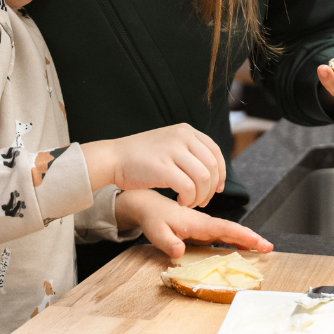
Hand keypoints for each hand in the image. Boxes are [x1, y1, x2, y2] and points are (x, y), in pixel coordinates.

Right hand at [82, 124, 226, 207]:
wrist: (113, 157)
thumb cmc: (140, 156)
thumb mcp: (169, 143)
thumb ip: (188, 151)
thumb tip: (211, 171)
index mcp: (186, 130)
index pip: (215, 152)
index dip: (221, 173)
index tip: (217, 188)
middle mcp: (183, 137)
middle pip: (212, 166)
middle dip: (211, 188)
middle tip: (202, 201)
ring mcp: (173, 151)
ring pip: (203, 178)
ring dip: (200, 196)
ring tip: (189, 203)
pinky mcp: (163, 167)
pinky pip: (188, 187)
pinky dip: (189, 199)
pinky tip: (180, 201)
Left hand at [114, 189, 273, 260]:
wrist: (149, 205)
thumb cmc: (154, 219)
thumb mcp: (156, 232)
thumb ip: (168, 242)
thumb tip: (180, 253)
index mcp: (198, 223)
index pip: (224, 229)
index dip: (242, 236)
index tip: (259, 242)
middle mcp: (205, 224)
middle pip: (232, 230)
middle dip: (251, 238)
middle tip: (269, 247)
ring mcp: (205, 227)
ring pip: (229, 232)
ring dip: (246, 239)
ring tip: (263, 248)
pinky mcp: (202, 230)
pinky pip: (222, 235)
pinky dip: (235, 240)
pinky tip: (243, 248)